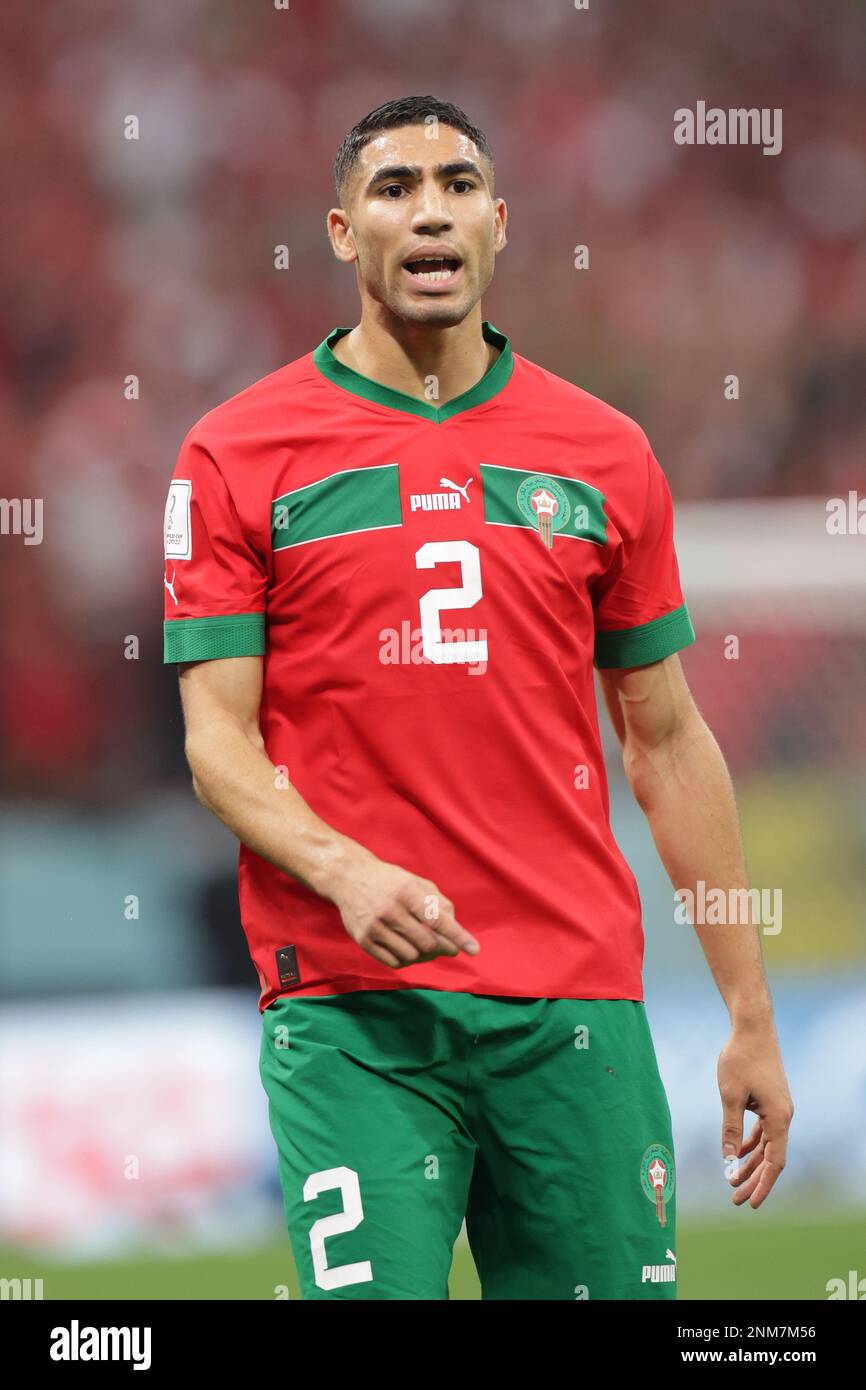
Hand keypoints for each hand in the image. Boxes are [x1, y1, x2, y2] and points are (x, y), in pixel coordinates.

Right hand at [328, 849, 479, 969]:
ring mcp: (374, 926)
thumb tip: (455, 928)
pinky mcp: (363, 940)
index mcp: (407, 892)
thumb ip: (438, 902)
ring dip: (423, 955)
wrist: (349, 878)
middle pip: (427, 943)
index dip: (458, 936)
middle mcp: (390, 909)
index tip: (474, 950)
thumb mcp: (416, 882)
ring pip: (411, 955)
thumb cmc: (390, 882)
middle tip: (445, 946)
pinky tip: (406, 948)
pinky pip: (394, 962)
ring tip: (423, 945)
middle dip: (441, 947)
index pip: (438, 920)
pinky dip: (406, 960)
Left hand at [717, 1024, 793, 1208]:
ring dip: (751, 1164)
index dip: (763, 1185)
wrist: (752, 1028)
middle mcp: (784, 1115)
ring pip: (767, 1145)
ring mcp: (779, 1108)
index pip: (774, 1162)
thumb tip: (729, 1160)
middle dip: (754, 1180)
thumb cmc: (740, 1059)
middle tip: (736, 1200)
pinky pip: (764, 1131)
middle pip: (771, 1158)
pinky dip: (752, 1144)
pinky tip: (739, 1155)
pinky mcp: (771, 1101)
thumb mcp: (730, 1096)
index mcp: (779, 1117)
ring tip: (734, 1183)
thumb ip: (730, 1129)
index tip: (751, 1204)